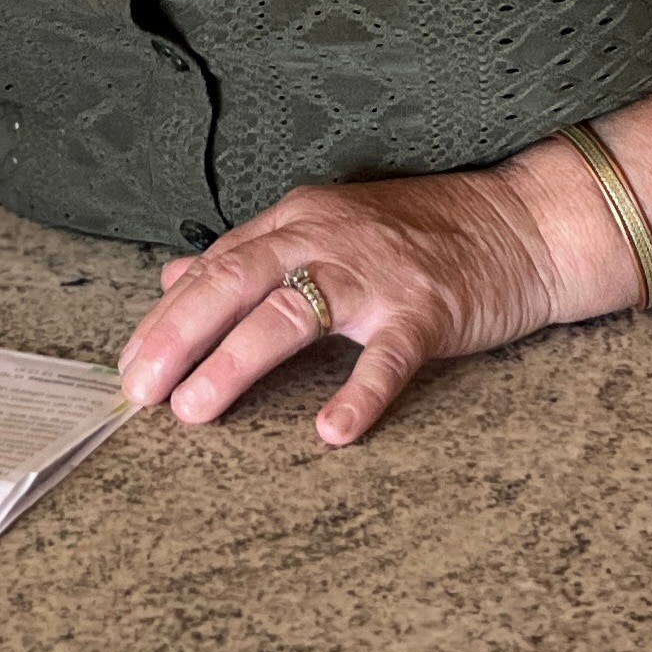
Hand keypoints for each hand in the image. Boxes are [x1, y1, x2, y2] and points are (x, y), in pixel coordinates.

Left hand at [114, 155, 631, 447]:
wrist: (523, 225)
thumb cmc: (423, 233)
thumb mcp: (327, 229)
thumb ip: (253, 253)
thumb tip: (174, 276)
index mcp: (299, 220)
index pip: (215, 267)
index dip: (166, 317)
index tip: (128, 366)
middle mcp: (328, 239)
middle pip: (236, 282)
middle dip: (178, 336)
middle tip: (138, 391)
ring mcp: (378, 274)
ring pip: (292, 312)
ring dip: (235, 361)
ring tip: (195, 409)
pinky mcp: (427, 311)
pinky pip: (387, 356)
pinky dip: (358, 393)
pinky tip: (330, 431)